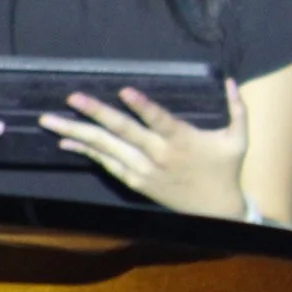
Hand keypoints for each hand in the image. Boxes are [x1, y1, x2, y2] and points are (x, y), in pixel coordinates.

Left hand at [39, 80, 251, 218]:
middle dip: (96, 113)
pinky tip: (67, 143)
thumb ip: (238, 108)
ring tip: (52, 121)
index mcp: (183, 140)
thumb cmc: (227, 169)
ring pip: (107, 148)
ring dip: (78, 133)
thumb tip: (232, 81)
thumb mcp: (239, 139)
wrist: (216, 210)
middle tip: (73, 98)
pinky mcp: (136, 182)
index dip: (142, 106)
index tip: (125, 91)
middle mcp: (159, 155)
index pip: (159, 119)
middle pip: (123, 131)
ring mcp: (144, 170)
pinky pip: (107, 164)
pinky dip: (86, 153)